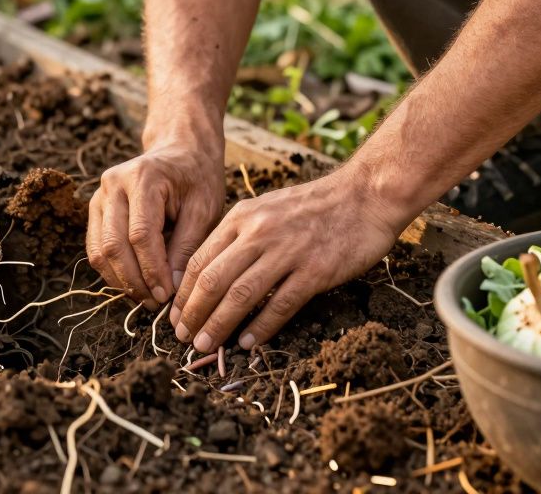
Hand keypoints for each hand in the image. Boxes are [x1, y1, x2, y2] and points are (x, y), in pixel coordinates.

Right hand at [86, 141, 224, 308]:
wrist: (180, 151)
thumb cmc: (197, 179)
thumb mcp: (204, 208)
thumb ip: (187, 246)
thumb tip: (172, 289)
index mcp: (143, 177)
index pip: (140, 234)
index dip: (152, 270)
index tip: (167, 295)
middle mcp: (113, 184)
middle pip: (114, 244)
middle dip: (134, 280)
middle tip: (156, 304)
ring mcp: (99, 196)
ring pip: (99, 250)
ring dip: (121, 281)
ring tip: (146, 298)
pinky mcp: (95, 209)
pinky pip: (96, 248)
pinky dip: (112, 271)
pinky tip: (134, 284)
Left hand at [170, 172, 400, 351]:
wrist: (365, 195)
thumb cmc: (315, 206)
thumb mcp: (267, 209)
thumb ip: (240, 235)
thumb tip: (212, 272)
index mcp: (242, 217)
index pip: (199, 260)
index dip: (183, 294)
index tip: (175, 316)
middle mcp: (259, 233)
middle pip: (213, 279)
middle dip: (193, 313)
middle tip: (184, 337)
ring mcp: (287, 251)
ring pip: (241, 295)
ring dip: (219, 325)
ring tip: (206, 346)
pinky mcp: (314, 270)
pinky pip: (280, 304)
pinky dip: (260, 327)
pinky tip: (247, 343)